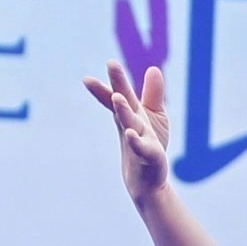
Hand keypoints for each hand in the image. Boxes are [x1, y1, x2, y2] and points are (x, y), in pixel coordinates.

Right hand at [84, 61, 173, 200]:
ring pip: (130, 123)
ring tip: (117, 97)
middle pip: (124, 103)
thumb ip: (152, 94)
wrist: (148, 181)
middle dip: (118, 84)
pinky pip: (142, 148)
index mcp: (131, 114)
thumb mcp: (153, 117)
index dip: (106, 85)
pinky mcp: (148, 157)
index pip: (117, 97)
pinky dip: (136, 141)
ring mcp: (138, 141)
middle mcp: (131, 125)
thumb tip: (153, 68)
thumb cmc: (148, 147)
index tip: (92, 73)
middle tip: (111, 64)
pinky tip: (132, 134)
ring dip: (123, 110)